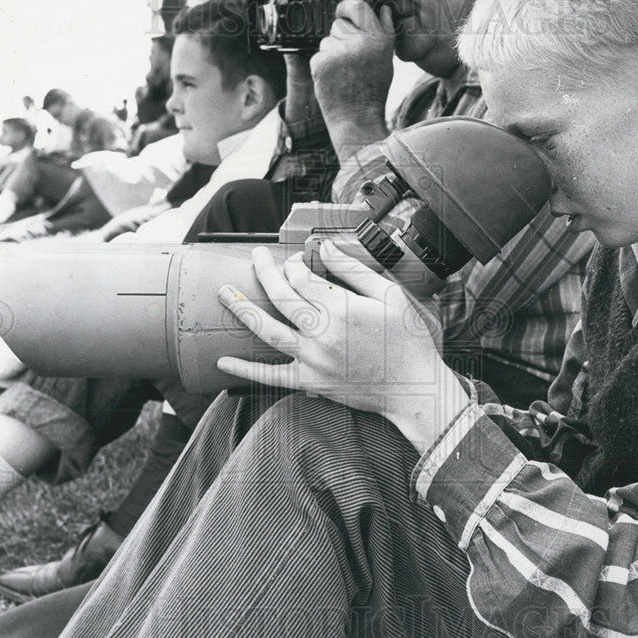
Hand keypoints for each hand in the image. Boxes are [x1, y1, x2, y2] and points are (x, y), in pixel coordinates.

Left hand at [217, 241, 469, 451]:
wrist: (414, 388)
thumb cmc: (407, 341)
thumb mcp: (390, 296)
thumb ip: (354, 270)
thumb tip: (325, 248)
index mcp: (341, 308)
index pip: (302, 277)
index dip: (294, 263)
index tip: (296, 260)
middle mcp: (321, 332)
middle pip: (281, 295)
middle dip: (265, 272)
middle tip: (254, 258)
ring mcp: (312, 359)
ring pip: (267, 330)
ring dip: (242, 310)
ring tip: (223, 293)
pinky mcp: (310, 382)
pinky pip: (271, 376)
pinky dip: (245, 370)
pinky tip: (223, 362)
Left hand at [310, 0, 395, 161]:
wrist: (358, 118)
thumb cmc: (372, 90)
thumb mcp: (386, 59)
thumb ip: (385, 32)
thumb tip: (385, 9)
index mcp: (378, 38)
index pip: (357, 5)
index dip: (346, 7)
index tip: (342, 12)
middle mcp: (360, 42)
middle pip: (338, 25)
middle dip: (339, 38)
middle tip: (348, 61)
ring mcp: (339, 52)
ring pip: (326, 41)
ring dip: (330, 54)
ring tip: (342, 73)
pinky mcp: (322, 63)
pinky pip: (317, 56)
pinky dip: (321, 67)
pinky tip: (333, 79)